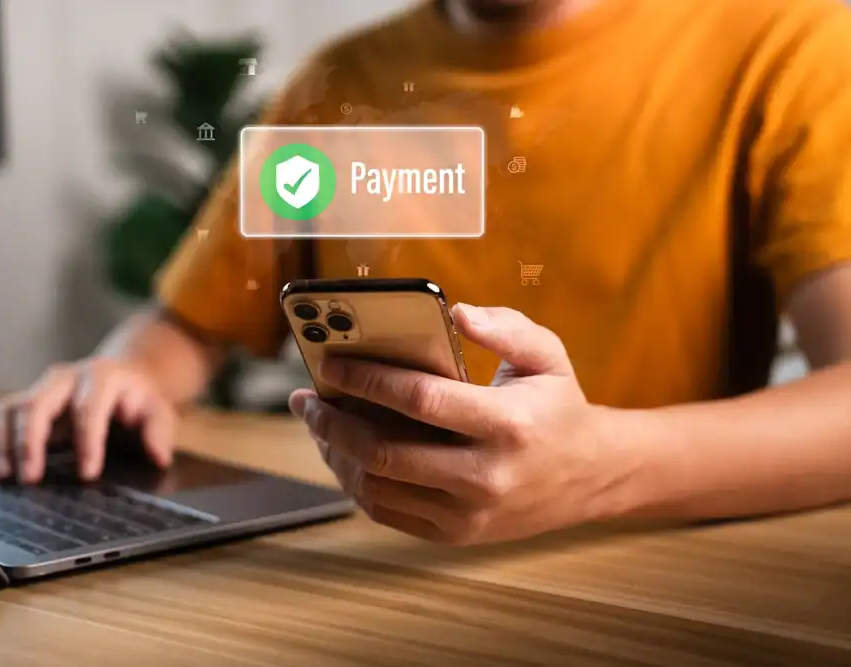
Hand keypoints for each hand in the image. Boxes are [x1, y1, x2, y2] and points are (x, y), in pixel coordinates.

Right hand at [0, 358, 175, 483]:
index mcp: (100, 378)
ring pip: (11, 409)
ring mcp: (40, 389)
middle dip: (30, 442)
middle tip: (30, 479)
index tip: (88, 475)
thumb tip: (158, 457)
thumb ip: (159, 431)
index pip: (89, 408)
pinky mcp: (25, 403)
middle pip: (37, 404)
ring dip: (3, 444)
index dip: (88, 441)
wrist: (122, 377)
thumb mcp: (158, 410)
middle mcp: (64, 378)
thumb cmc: (138, 400)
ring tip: (4, 478)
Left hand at [290, 304, 627, 544]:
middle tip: (308, 399)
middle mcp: (484, 474)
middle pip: (383, 451)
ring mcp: (467, 513)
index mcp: (506, 423)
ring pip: (377, 487)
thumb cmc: (558, 406)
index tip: (331, 363)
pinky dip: (355, 482)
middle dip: (333, 422)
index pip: (419, 399)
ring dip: (336, 453)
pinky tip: (344, 453)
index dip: (367, 378)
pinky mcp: (454, 533)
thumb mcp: (546, 355)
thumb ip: (505, 327)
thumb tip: (456, 313)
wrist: (591, 477)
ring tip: (319, 423)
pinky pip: (387, 512)